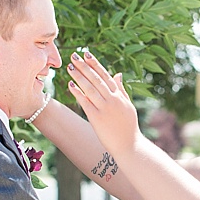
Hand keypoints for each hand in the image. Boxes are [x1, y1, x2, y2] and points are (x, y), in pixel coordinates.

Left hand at [65, 48, 143, 167]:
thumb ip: (121, 90)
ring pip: (89, 88)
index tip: (86, 54)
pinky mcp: (97, 118)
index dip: (95, 64)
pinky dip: (78, 93)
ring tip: (69, 66)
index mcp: (119, 96)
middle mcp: (112, 100)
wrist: (129, 146)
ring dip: (79, 76)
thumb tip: (118, 74)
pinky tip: (70, 84)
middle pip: (96, 79)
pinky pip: (85, 103)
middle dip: (84, 66)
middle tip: (73, 56)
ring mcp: (105, 109)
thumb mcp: (128, 106)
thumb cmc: (128, 126)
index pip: (105, 75)